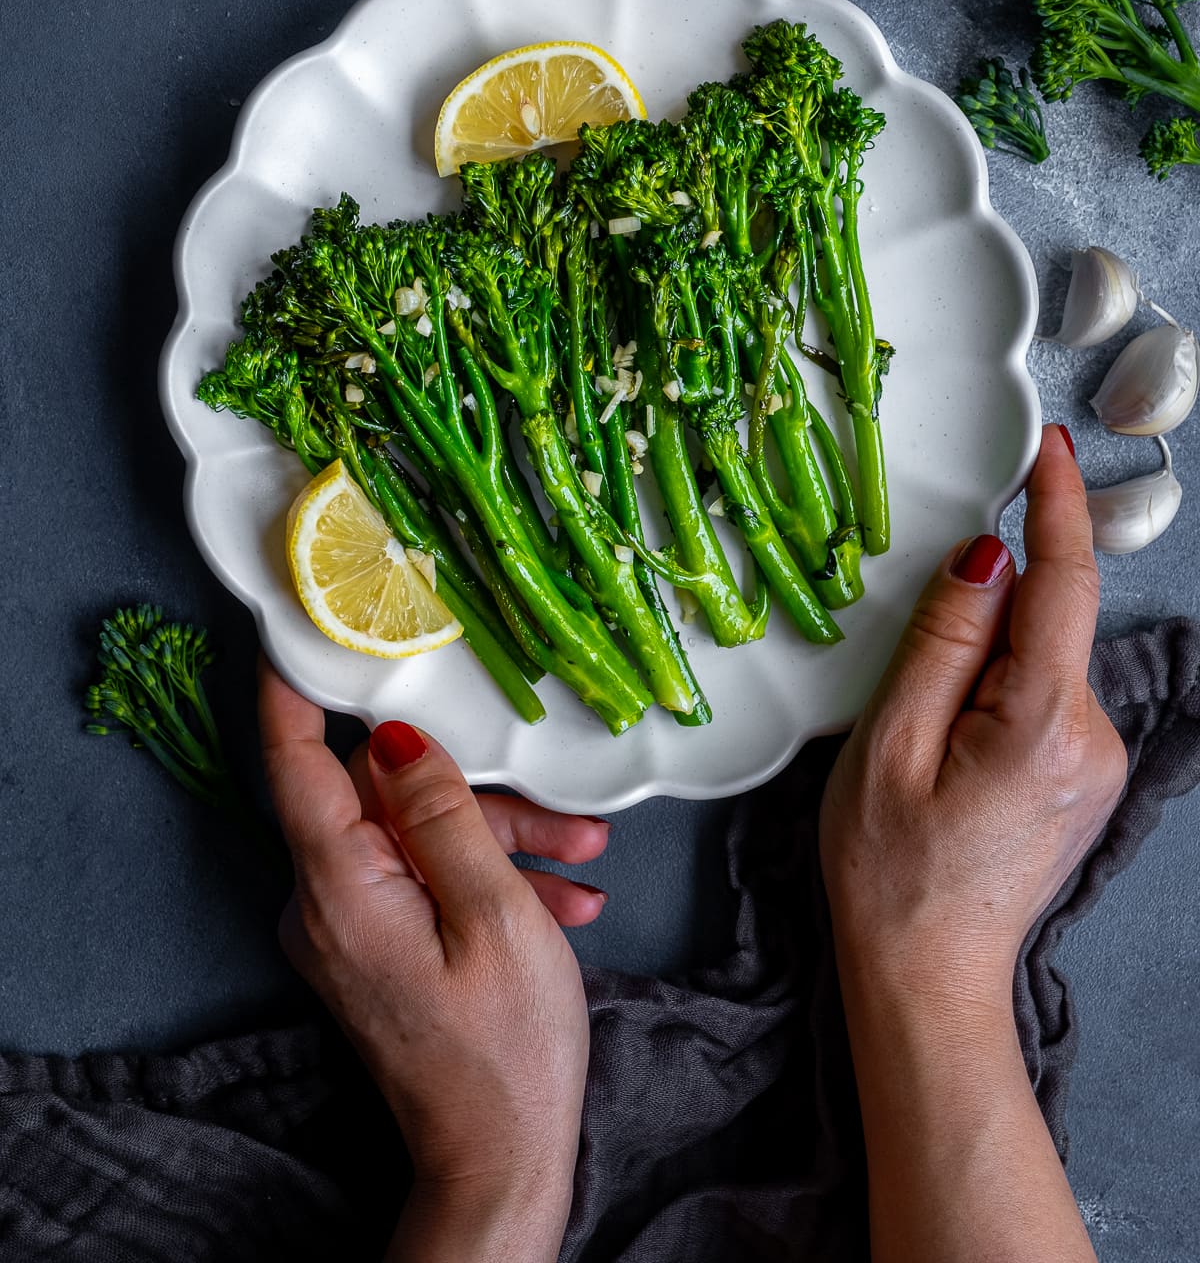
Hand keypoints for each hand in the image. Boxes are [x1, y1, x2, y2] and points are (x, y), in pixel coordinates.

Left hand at [258, 661, 608, 1261]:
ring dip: (501, 842)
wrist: (500, 1167)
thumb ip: (443, 814)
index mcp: (338, 890)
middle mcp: (325, 904)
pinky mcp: (376, 948)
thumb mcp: (493, 916)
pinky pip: (424, 881)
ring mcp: (349, 930)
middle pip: (385, 796)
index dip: (293, 686)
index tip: (301, 621)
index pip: (294, 761)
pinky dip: (489, 882)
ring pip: (417, 836)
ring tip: (583, 866)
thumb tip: (395, 735)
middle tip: (564, 819)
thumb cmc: (504, 1053)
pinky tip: (563, 905)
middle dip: (478, 794)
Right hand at [821, 422, 1126, 1013]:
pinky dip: (994, 685)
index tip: (1047, 445)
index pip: (1065, 584)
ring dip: (983, 655)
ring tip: (919, 729)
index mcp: (1044, 723)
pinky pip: (1040, 693)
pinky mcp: (1080, 774)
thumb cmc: (892, 874)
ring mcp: (1094, 760)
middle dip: (984, 607)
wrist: (926, 980)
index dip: (1056, 505)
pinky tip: (946, 740)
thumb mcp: (891, 745)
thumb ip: (943, 642)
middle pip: (1045, 620)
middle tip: (911, 672)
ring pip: (1039, 656)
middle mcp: (1091, 737)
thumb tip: (984, 558)